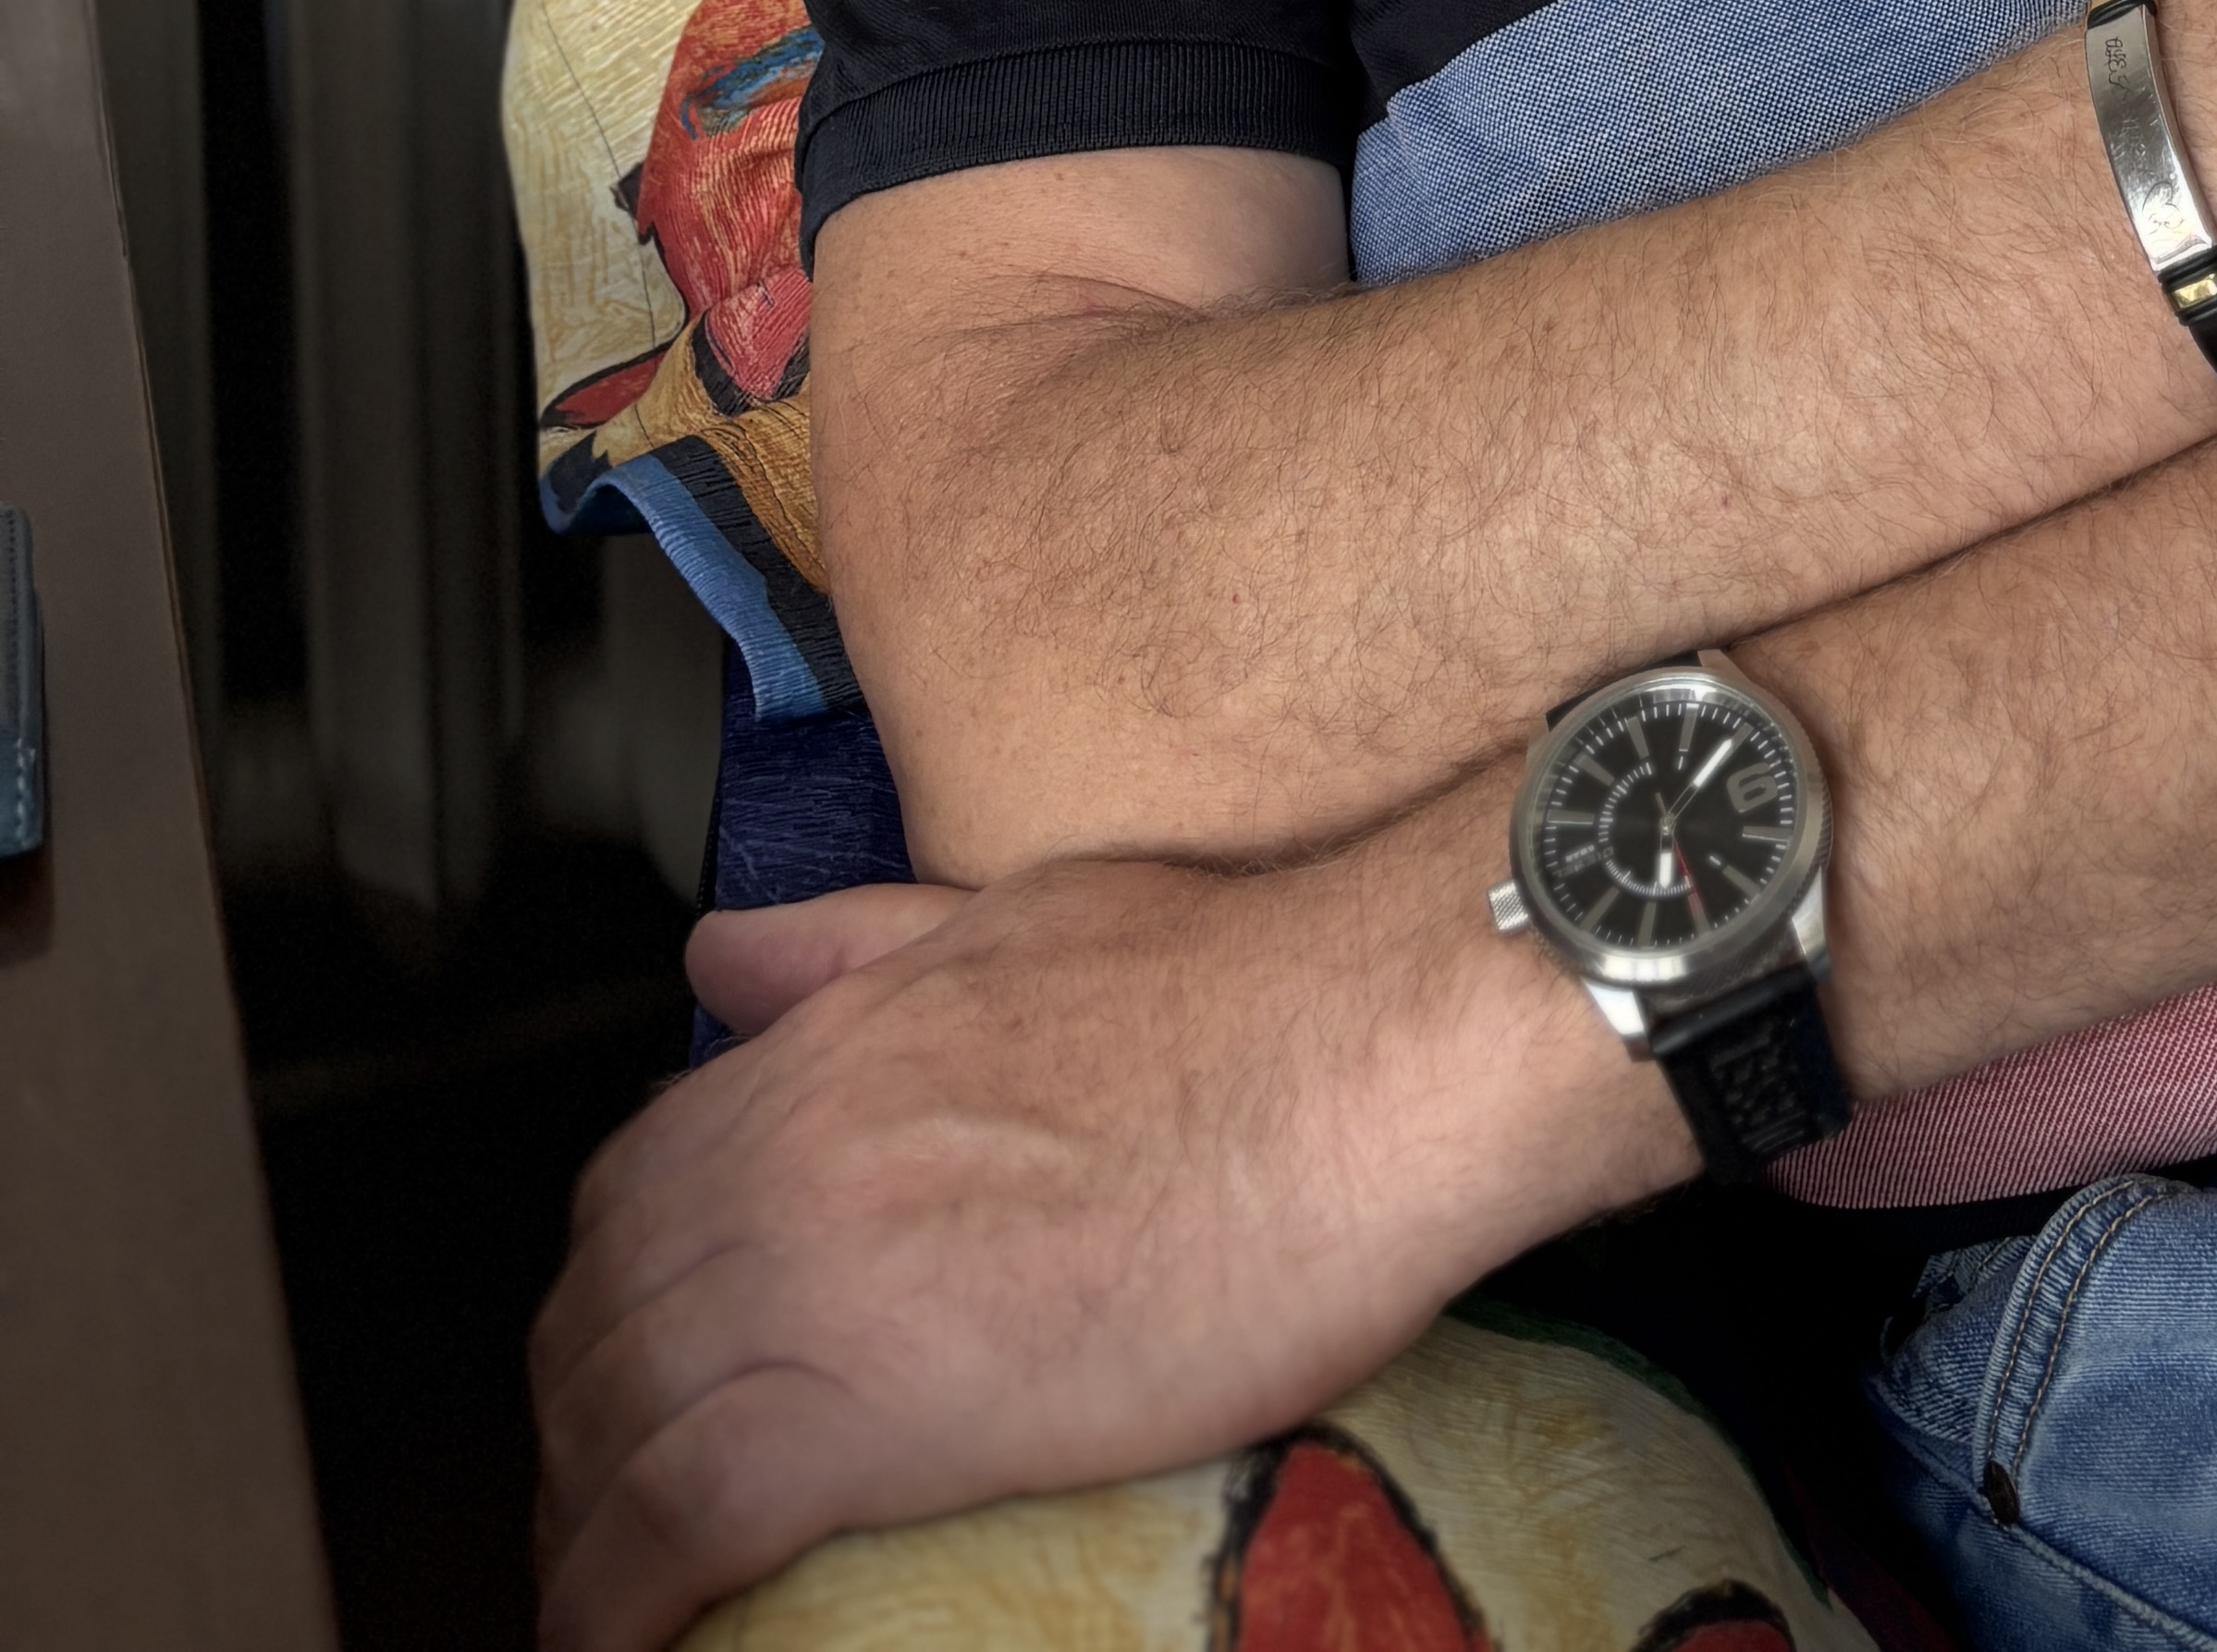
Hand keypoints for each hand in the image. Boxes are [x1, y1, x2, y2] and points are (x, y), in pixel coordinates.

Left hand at [529, 800, 1670, 1651]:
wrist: (1355, 1056)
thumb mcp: (1020, 919)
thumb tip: (727, 952)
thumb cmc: (1241, 984)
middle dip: (578, 1430)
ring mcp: (818, 1280)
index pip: (633, 1189)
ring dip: (587, 1525)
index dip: (612, 1294)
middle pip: (599, 1322)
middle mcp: (789, 1159)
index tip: (633, 1366)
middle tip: (612, 1505)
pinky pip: (679, 1524)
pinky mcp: (873, 1410)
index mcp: (823, 1052)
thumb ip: (856, 943)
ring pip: (616, 1428)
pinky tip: (616, 1644)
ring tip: (614, 1591)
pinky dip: (619, 1599)